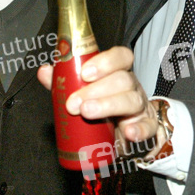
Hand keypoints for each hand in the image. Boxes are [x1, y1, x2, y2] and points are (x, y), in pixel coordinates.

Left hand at [37, 46, 162, 145]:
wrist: (123, 137)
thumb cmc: (101, 109)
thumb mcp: (82, 94)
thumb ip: (65, 82)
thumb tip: (45, 71)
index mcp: (117, 74)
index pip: (121, 57)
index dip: (105, 62)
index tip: (84, 73)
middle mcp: (132, 87)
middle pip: (122, 79)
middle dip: (95, 90)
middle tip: (73, 103)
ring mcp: (141, 107)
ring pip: (132, 100)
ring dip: (108, 105)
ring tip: (87, 112)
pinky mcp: (147, 128)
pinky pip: (149, 127)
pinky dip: (140, 130)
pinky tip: (129, 133)